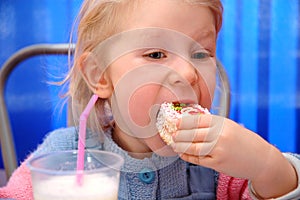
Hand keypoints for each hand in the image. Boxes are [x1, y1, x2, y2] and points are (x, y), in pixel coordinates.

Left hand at [171, 114, 296, 197]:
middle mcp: (219, 135)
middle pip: (192, 134)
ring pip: (192, 147)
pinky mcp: (217, 163)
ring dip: (181, 146)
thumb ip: (212, 124)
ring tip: (174, 144)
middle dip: (179, 134)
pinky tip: (183, 154)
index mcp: (222, 123)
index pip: (197, 120)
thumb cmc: (244, 141)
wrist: (260, 159)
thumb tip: (190, 121)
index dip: (183, 121)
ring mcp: (218, 150)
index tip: (175, 123)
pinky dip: (188, 156)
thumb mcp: (230, 126)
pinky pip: (198, 159)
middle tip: (172, 134)